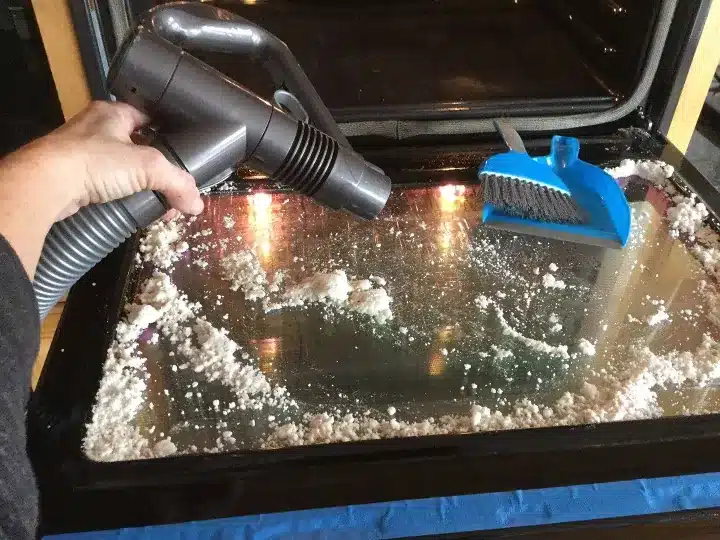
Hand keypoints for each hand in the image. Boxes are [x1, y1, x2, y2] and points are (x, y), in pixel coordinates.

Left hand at [0, 101, 202, 277]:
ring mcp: (81, 153)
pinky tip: (133, 211)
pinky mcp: (73, 177)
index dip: (167, 133)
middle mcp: (95, 128)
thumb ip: (176, 182)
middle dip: (156, 171)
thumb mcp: (148, 166)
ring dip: (140, 187)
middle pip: (137, 148)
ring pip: (122, 170)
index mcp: (112, 113)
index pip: (148, 117)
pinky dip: (121, 199)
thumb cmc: (95, 161)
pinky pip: (107, 187)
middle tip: (172, 191)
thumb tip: (196, 204)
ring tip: (157, 206)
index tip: (182, 153)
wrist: (46, 184)